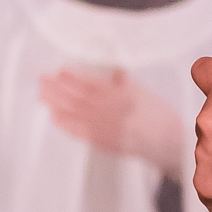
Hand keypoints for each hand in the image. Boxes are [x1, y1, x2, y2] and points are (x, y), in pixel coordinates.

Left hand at [39, 68, 184, 175]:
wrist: (170, 142)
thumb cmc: (156, 113)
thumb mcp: (141, 92)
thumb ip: (121, 81)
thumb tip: (108, 69)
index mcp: (122, 96)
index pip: (91, 84)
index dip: (73, 77)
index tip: (60, 69)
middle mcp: (112, 113)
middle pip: (77, 99)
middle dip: (57, 88)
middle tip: (42, 80)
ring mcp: (107, 130)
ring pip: (75, 115)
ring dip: (55, 104)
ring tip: (42, 94)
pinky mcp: (104, 143)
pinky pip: (80, 133)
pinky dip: (65, 124)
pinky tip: (54, 116)